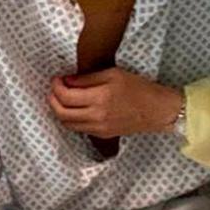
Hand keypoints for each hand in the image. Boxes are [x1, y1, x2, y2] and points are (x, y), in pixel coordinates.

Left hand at [48, 68, 182, 137]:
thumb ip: (87, 78)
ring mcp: (99, 128)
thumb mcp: (113, 74)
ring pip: (67, 124)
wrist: (158, 110)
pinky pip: (78, 129)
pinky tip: (74, 108)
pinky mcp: (102, 135)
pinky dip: (70, 119)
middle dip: (52, 100)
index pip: (66, 96)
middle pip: (61, 113)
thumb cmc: (138, 87)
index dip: (56, 86)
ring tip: (61, 98)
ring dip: (59, 111)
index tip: (56, 78)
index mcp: (99, 98)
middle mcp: (96, 116)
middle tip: (54, 89)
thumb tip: (66, 80)